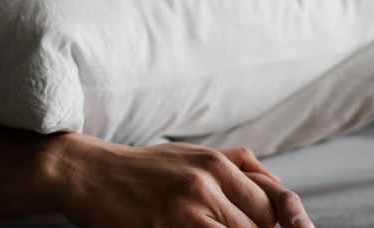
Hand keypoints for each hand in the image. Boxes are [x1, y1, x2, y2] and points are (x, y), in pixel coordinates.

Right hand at [43, 133, 311, 227]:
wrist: (87, 172)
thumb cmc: (141, 168)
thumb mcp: (190, 153)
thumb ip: (236, 163)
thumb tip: (278, 183)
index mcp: (217, 164)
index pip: (273, 206)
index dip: (287, 227)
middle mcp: (207, 182)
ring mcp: (185, 207)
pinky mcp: (164, 227)